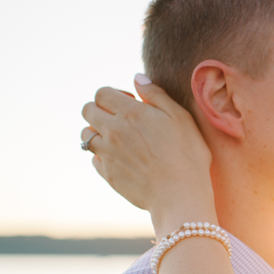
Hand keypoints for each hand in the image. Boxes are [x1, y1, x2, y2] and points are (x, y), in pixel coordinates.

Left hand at [81, 75, 216, 233]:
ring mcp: (107, 153)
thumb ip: (156, 95)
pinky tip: (122, 160)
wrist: (180, 195)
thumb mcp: (180, 118)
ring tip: (119, 140)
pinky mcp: (108, 174)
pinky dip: (103, 156)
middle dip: (100, 110)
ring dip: (98, 133)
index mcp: (131, 112)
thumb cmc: (187, 156)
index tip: (130, 104)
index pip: (102, 93)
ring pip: (86, 135)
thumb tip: (137, 78)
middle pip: (87, 110)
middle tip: (120, 119)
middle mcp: (113, 130)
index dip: (114, 95)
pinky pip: (94, 158)